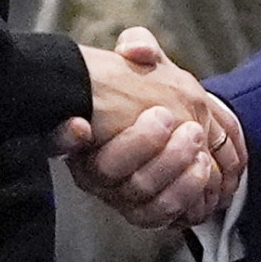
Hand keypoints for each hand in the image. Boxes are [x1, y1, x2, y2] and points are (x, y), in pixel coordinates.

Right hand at [64, 30, 243, 228]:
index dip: (63, 137)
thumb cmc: (149, 90)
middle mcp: (95, 171)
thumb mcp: (144, 62)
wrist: (179, 124)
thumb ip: (139, 47)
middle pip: (109, 170)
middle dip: (144, 143)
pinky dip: (186, 192)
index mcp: (83, 134)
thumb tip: (136, 50)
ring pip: (141, 193)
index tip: (81, 125)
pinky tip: (202, 166)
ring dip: (172, 167)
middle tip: (171, 117)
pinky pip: (163, 214)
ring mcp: (120, 196)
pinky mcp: (147, 213)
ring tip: (195, 140)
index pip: (58, 139)